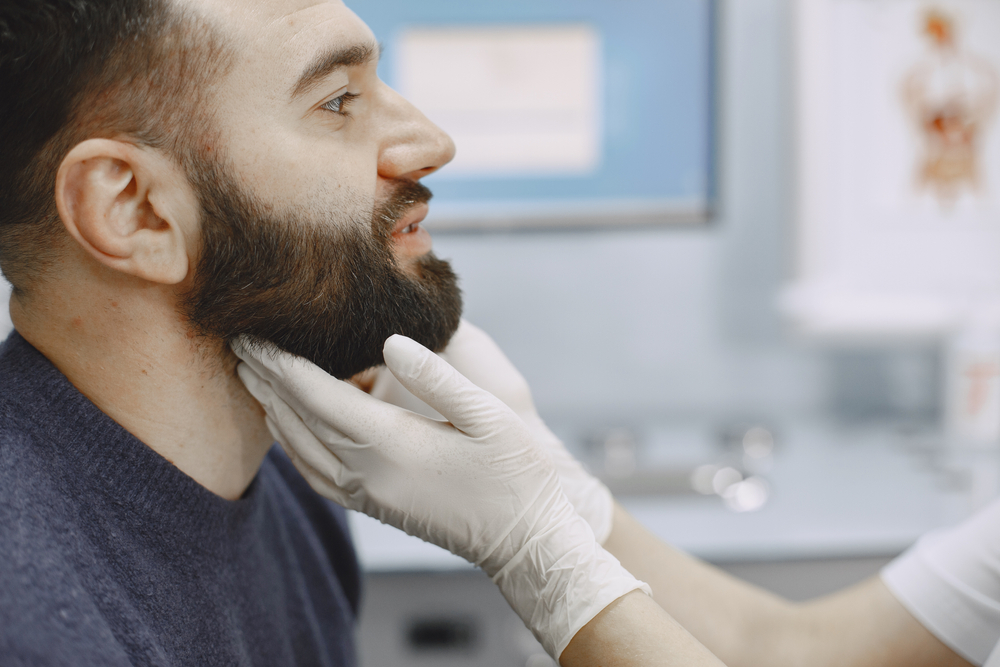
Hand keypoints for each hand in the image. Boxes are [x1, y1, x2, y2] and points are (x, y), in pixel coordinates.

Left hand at [234, 335, 647, 658]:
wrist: (522, 540)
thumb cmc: (515, 474)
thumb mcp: (491, 416)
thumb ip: (438, 377)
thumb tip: (389, 342)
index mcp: (389, 444)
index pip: (315, 394)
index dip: (280, 361)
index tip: (253, 330)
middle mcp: (365, 472)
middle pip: (297, 417)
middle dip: (265, 377)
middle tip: (238, 340)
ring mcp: (365, 494)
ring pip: (298, 446)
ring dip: (272, 407)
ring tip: (253, 375)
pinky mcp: (371, 505)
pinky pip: (313, 472)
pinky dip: (290, 442)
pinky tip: (289, 426)